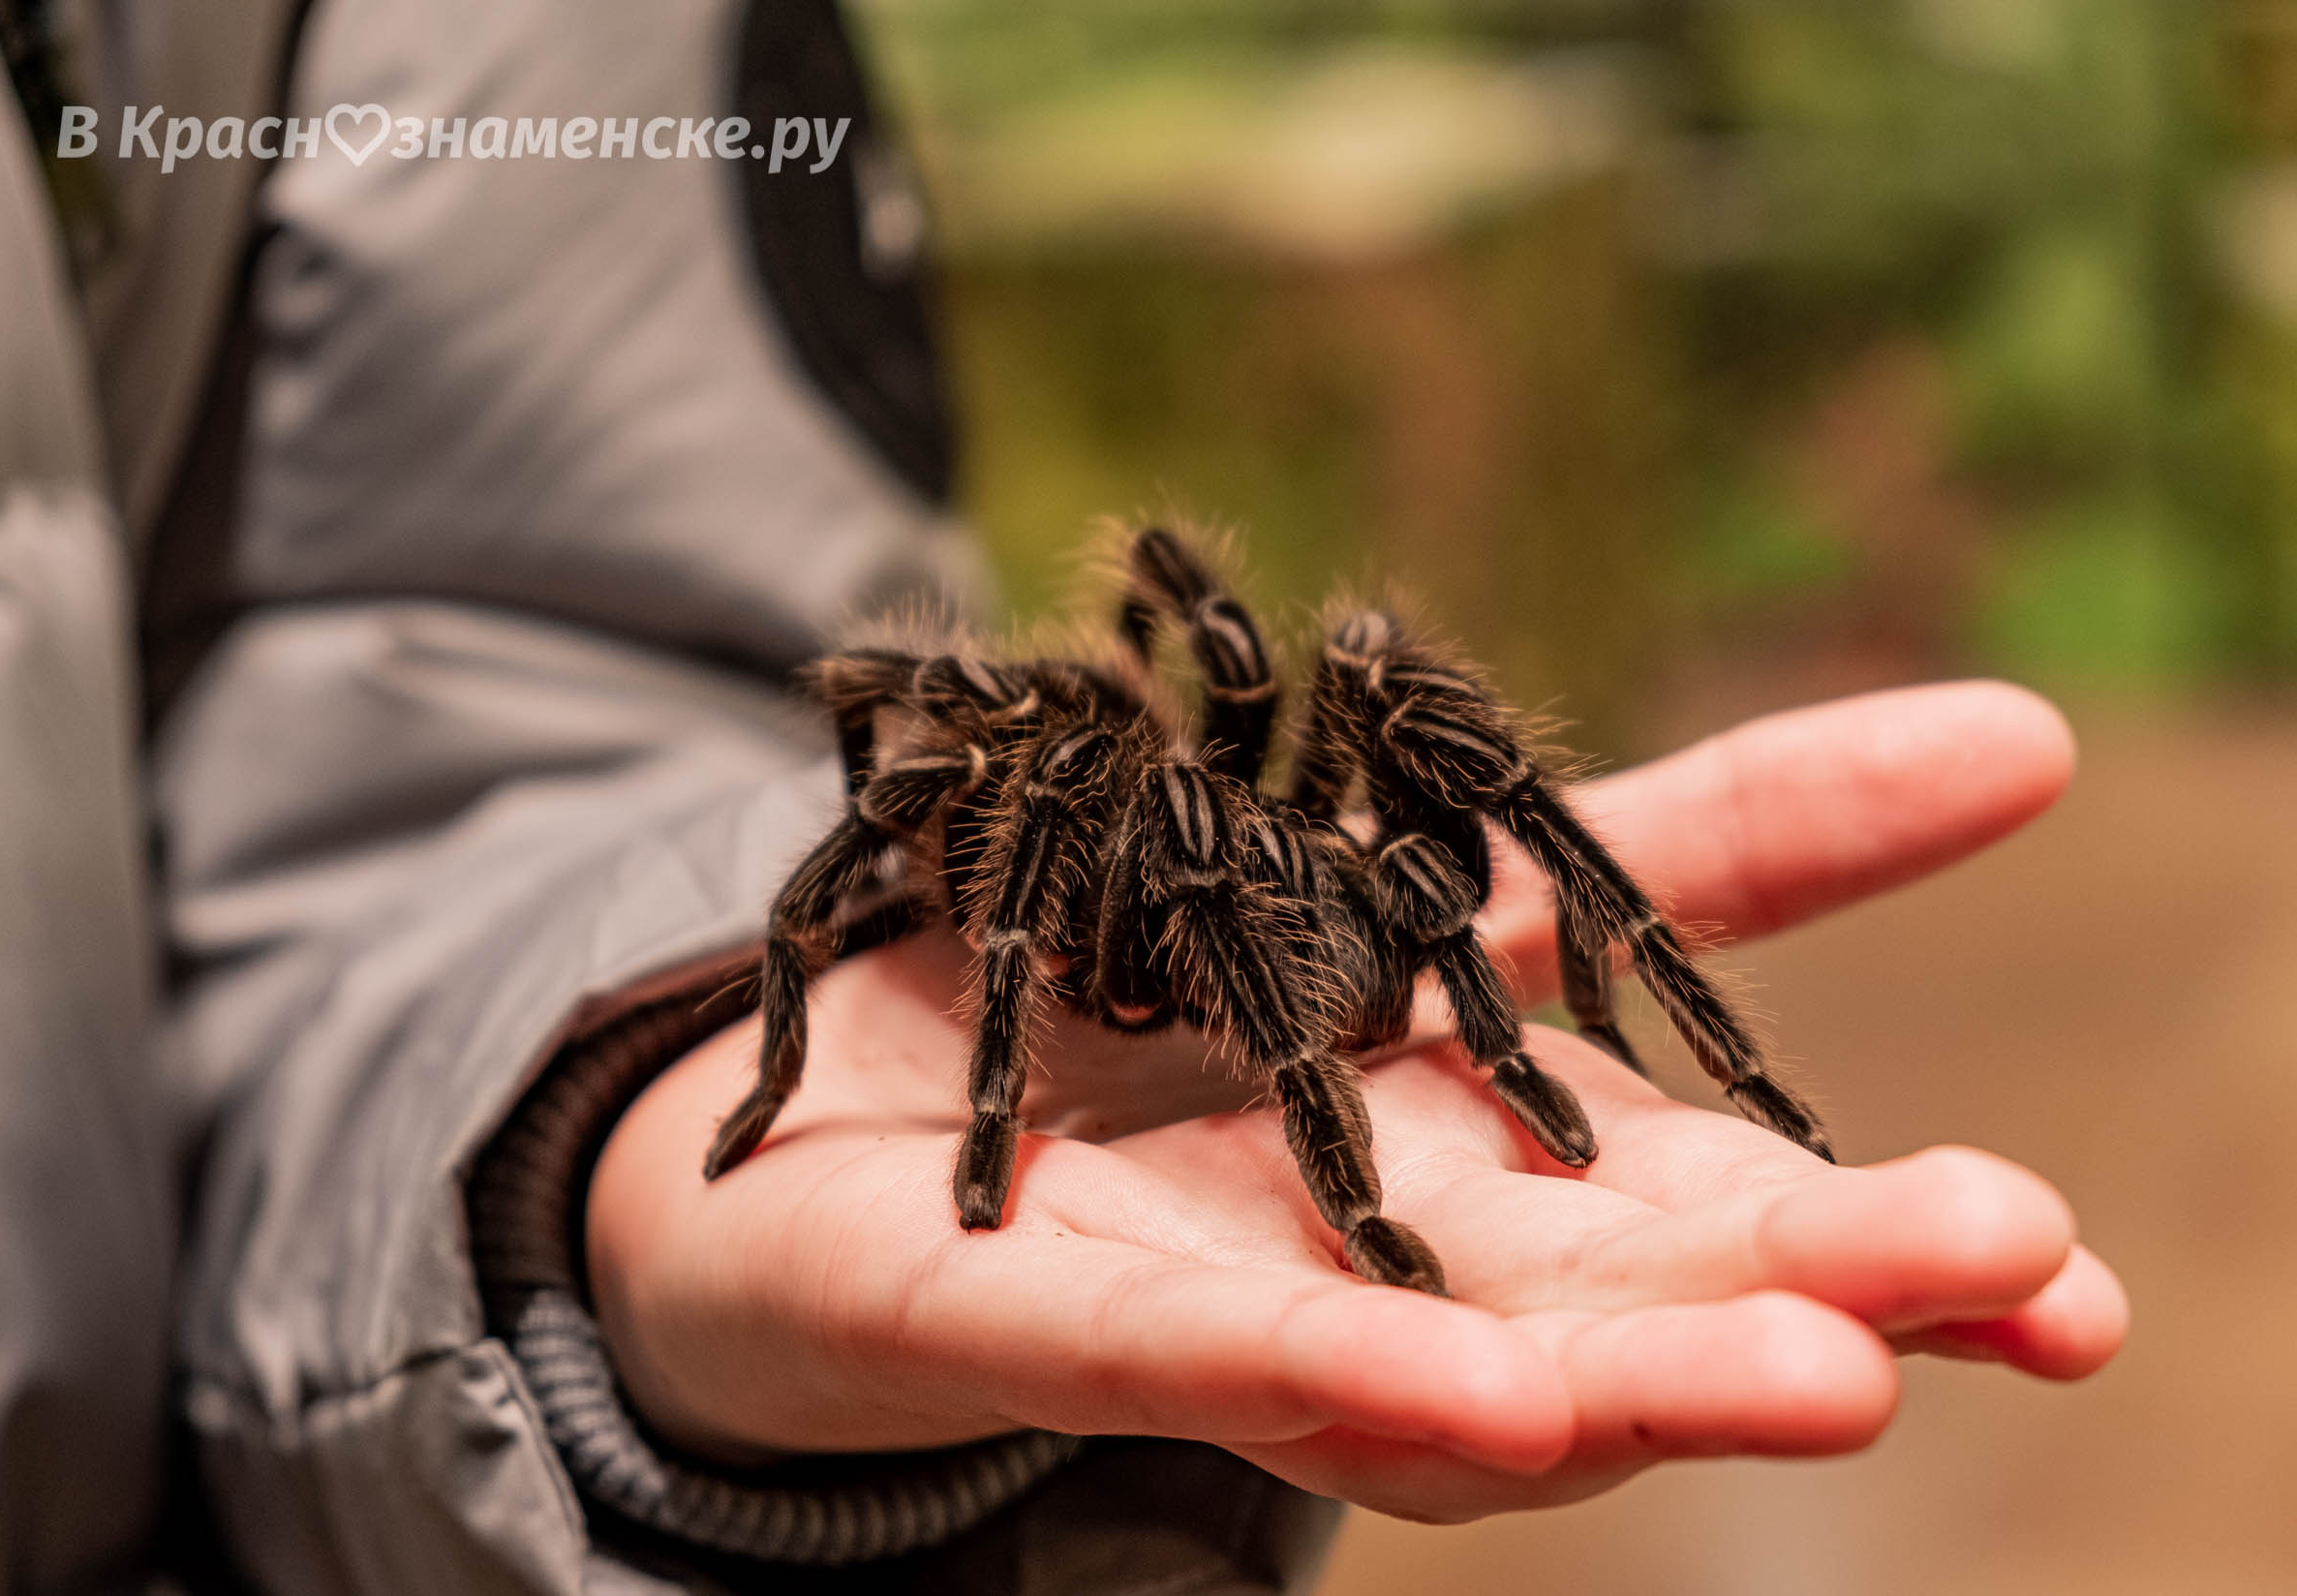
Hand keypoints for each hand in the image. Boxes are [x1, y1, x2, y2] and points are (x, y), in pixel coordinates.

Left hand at [585, 682, 2126, 1521]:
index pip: (1704, 1216)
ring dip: (1609, 1377)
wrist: (859, 1094)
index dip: (1885, 1248)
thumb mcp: (1459, 884)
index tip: (2078, 1275)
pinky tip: (1447, 1390)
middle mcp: (1372, 1268)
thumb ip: (1723, 839)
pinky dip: (1300, 1360)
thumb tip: (2036, 738)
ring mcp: (1193, 1309)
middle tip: (2014, 1277)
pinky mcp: (1009, 1309)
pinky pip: (1156, 1345)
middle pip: (1596, 1302)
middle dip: (1793, 1299)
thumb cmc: (1181, 1005)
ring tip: (1805, 1373)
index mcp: (1488, 1171)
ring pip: (1417, 1367)